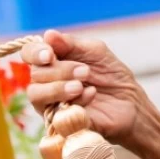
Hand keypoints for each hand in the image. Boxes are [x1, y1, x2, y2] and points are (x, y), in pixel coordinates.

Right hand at [22, 29, 143, 141]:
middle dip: (59, 71)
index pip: (29, 54)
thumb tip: (48, 35)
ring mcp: (50, 104)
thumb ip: (71, 44)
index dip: (35, 53)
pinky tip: (91, 95)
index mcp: (52, 62)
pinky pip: (54, 114)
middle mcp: (46, 82)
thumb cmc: (111, 75)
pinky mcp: (60, 123)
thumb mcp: (95, 52)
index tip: (49, 55)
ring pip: (36, 95)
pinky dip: (74, 101)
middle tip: (85, 71)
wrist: (130, 103)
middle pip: (35, 74)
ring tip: (81, 86)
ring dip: (58, 88)